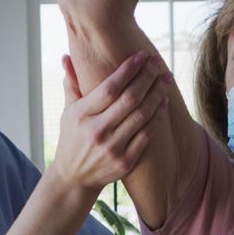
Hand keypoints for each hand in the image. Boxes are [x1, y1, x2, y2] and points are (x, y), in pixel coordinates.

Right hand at [52, 51, 169, 191]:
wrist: (74, 178)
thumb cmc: (72, 139)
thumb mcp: (68, 112)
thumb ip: (72, 84)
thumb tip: (67, 56)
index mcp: (81, 115)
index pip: (109, 88)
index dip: (128, 70)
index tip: (142, 56)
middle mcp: (97, 131)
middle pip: (130, 99)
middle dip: (147, 77)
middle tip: (159, 63)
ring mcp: (112, 148)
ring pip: (142, 115)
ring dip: (157, 94)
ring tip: (166, 79)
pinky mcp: (124, 162)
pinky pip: (147, 135)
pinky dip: (157, 117)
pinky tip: (164, 103)